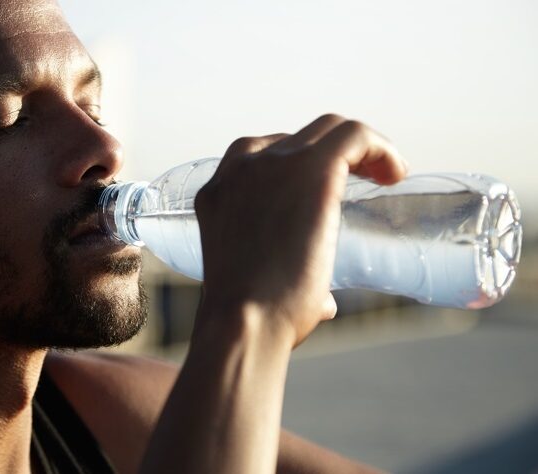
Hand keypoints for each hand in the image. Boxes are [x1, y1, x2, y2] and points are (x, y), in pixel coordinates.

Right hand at [195, 114, 406, 347]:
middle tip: (362, 182)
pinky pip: (354, 136)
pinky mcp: (312, 170)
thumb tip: (324, 303)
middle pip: (298, 138)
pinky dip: (380, 147)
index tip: (324, 188)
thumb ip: (286, 281)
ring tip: (385, 175)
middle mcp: (243, 167)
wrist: (243, 320)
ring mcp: (275, 164)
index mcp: (220, 190)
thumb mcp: (253, 282)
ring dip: (360, 148)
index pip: (262, 155)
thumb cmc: (249, 317)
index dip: (299, 165)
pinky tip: (397, 173)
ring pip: (328, 130)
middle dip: (332, 154)